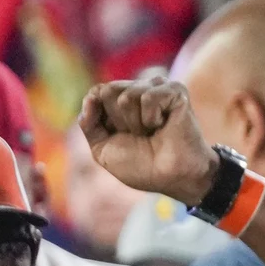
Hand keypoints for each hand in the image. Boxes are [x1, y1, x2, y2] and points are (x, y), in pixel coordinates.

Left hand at [79, 80, 217, 206]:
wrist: (171, 177)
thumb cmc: (142, 166)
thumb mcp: (102, 149)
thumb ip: (88, 123)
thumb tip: (91, 96)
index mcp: (121, 100)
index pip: (97, 92)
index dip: (102, 117)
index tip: (119, 136)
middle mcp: (139, 90)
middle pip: (108, 90)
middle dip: (118, 121)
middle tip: (139, 136)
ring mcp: (157, 88)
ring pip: (127, 95)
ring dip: (136, 124)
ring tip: (153, 133)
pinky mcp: (175, 91)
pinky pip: (148, 97)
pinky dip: (152, 119)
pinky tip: (164, 126)